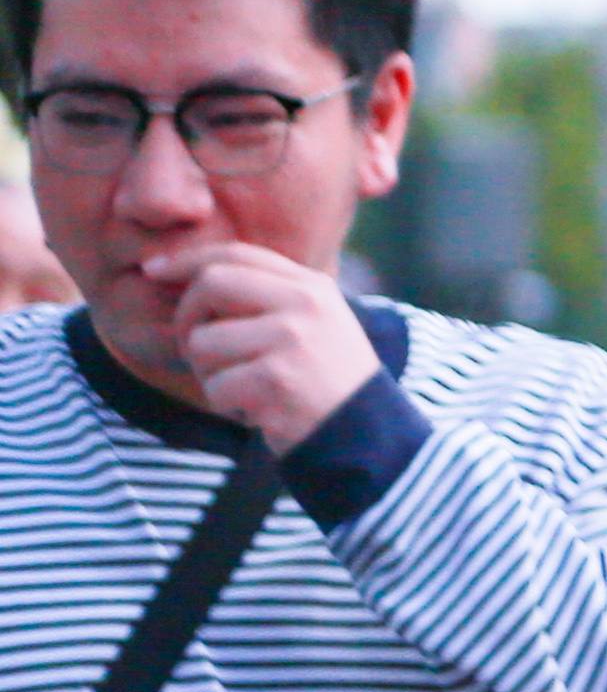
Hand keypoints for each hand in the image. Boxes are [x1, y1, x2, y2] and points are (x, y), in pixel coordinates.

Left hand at [139, 238, 380, 449]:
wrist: (368, 437)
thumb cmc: (325, 382)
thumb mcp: (311, 325)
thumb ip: (264, 296)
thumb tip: (185, 273)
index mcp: (312, 287)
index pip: (235, 254)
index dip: (186, 259)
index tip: (153, 270)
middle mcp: (304, 305)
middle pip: (210, 284)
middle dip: (188, 316)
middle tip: (197, 348)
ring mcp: (292, 340)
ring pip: (203, 342)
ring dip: (209, 373)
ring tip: (243, 389)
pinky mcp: (278, 379)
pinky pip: (216, 386)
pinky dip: (227, 405)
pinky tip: (257, 413)